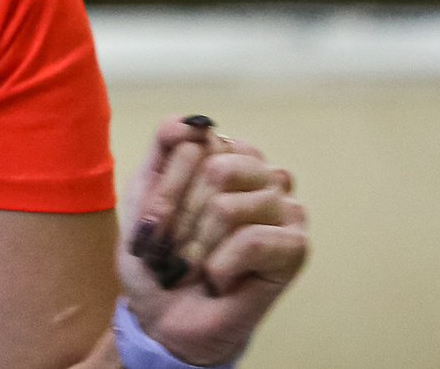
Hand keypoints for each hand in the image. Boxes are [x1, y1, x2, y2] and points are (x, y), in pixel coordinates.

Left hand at [118, 115, 308, 365]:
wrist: (164, 318)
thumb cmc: (157, 257)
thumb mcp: (144, 195)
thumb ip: (164, 149)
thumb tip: (194, 121)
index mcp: (228, 154)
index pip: (195, 142)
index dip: (166, 188)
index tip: (154, 224)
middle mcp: (262, 174)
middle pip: (215, 169)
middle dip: (181, 217)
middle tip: (173, 251)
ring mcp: (283, 209)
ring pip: (229, 206)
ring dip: (198, 247)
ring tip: (195, 267)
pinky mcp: (295, 248)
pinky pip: (254, 240)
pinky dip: (222, 265)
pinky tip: (220, 279)